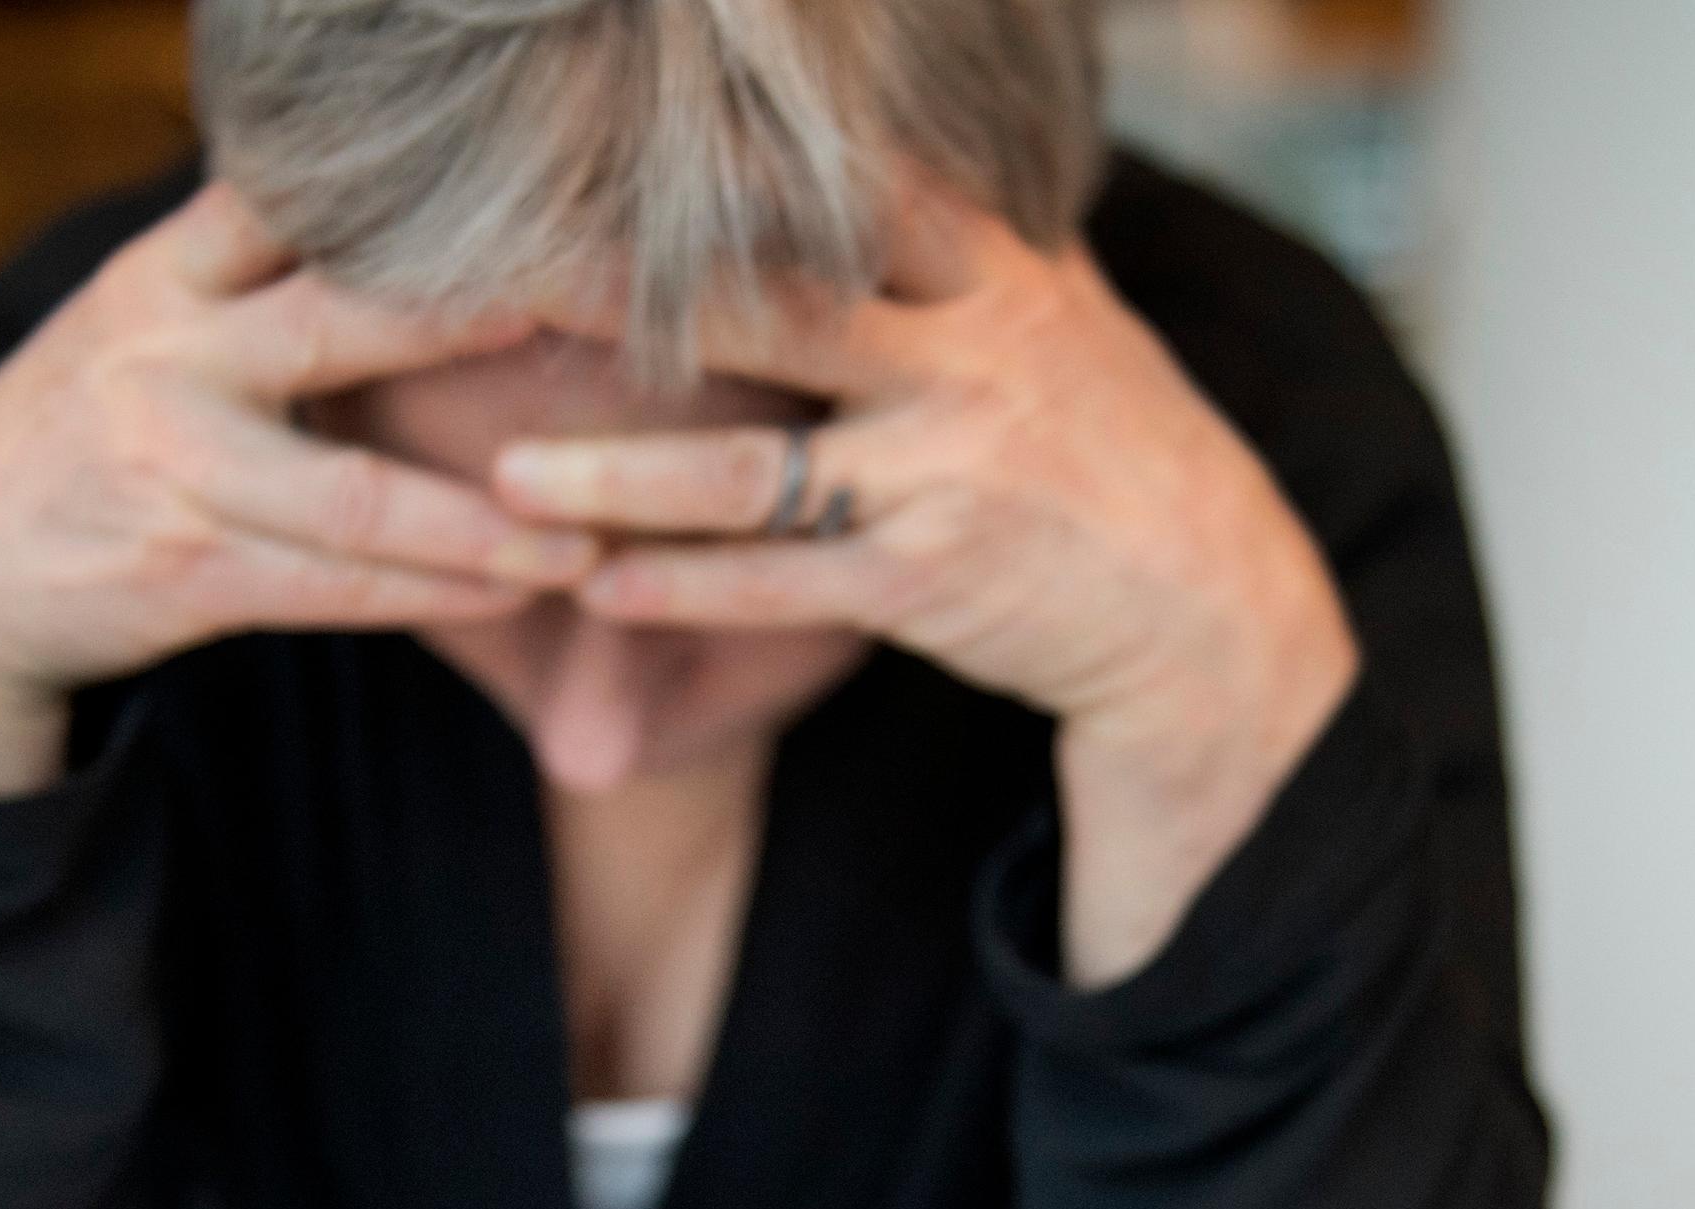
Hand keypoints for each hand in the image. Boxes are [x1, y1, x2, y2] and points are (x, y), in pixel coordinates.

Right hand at [0, 185, 602, 796]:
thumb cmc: (94, 421)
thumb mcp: (144, 309)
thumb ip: (253, 254)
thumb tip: (393, 178)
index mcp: (166, 273)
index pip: (290, 204)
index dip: (409, 193)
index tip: (532, 184)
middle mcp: (166, 358)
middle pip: (341, 326)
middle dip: (475, 324)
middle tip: (609, 316)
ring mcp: (175, 470)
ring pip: (356, 495)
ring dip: (486, 520)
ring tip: (594, 528)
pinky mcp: (186, 574)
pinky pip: (336, 590)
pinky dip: (435, 593)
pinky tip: (521, 586)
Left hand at [491, 190, 1360, 985]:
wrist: (1206, 600)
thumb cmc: (1103, 440)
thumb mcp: (1054, 305)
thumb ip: (955, 226)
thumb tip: (874, 121)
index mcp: (986, 266)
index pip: (833, 187)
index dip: (708, 167)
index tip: (586, 146)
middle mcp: (966, 351)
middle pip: (763, 305)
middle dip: (618, 297)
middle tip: (488, 284)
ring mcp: (948, 468)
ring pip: (751, 468)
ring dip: (618, 478)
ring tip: (505, 483)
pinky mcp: (935, 580)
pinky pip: (784, 584)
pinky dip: (689, 588)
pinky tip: (597, 587)